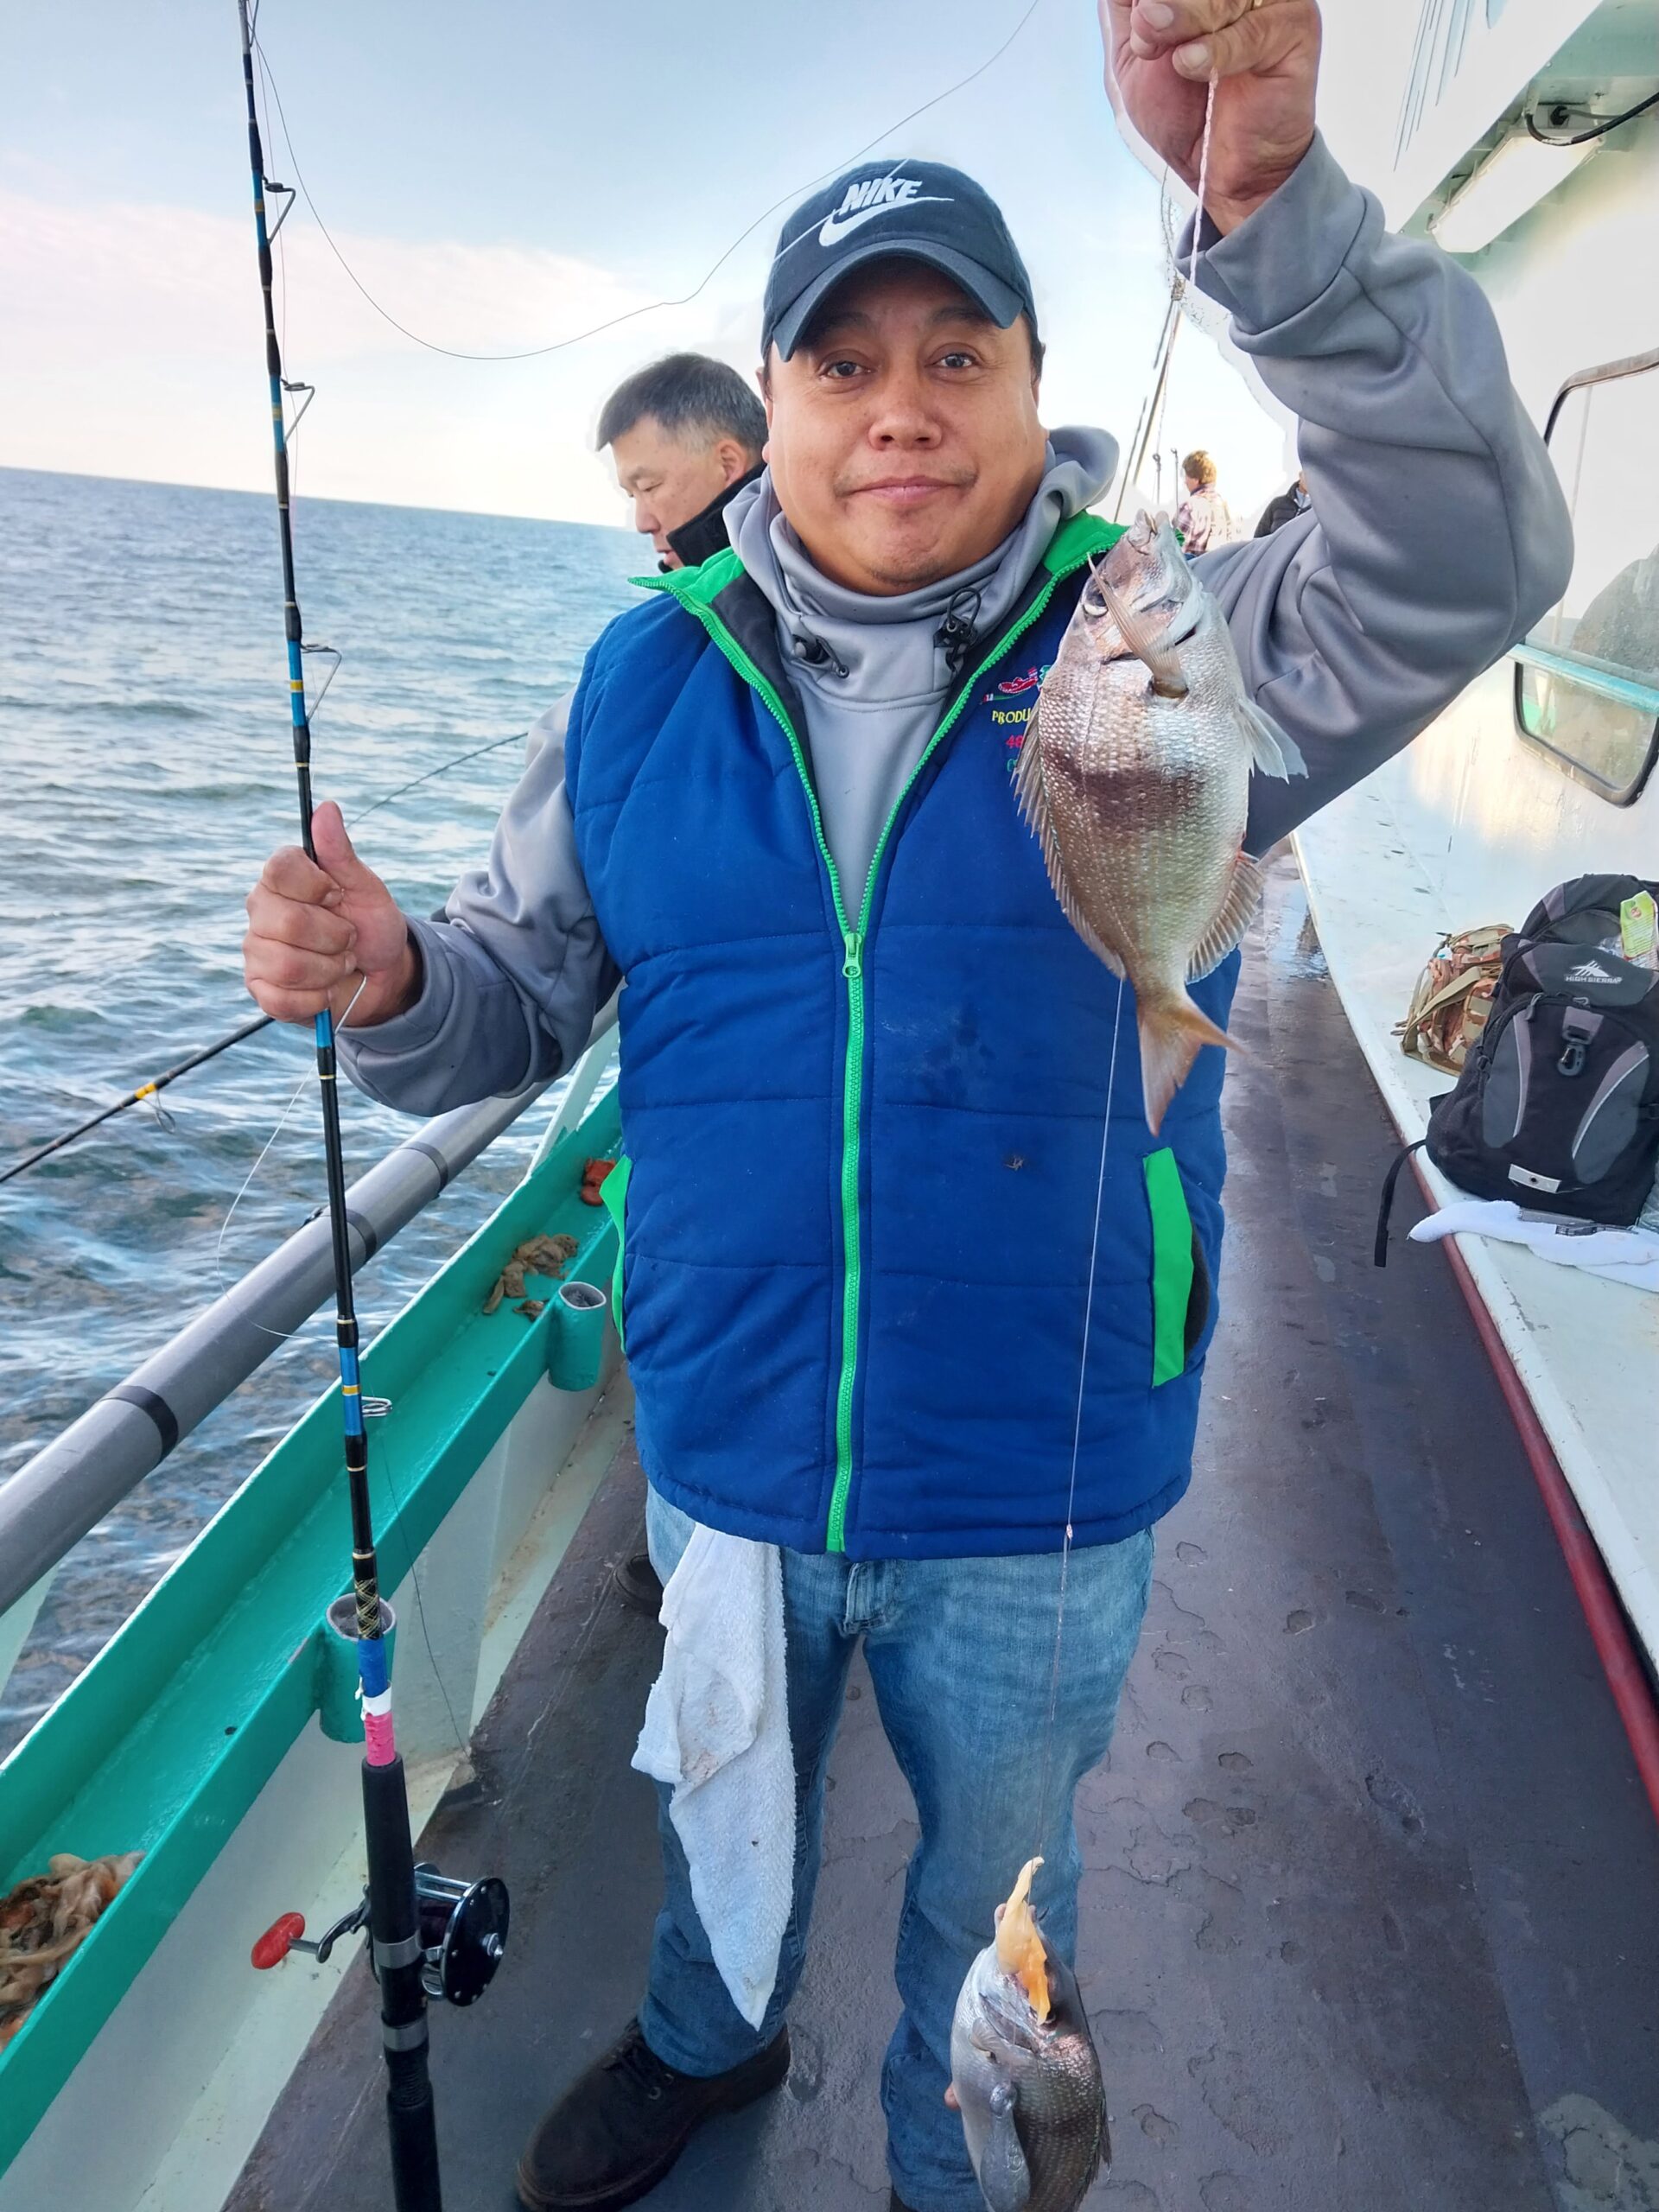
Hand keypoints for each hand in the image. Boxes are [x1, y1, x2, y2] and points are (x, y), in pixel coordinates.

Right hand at [243, 801, 417, 1025]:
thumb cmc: (370, 926)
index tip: (338, 895)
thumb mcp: (365, 888)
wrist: (380, 976)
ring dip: (329, 969)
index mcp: (281, 879)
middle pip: (286, 922)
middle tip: (348, 938)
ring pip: (286, 964)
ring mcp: (257, 952)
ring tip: (339, 963)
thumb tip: (327, 808)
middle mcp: (261, 912)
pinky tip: (326, 989)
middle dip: (334, 936)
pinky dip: (317, 998)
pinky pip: (282, 998)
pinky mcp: (262, 990)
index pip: (279, 868)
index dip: (316, 885)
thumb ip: (341, 852)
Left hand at [1099, 0, 1319, 234]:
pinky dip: (1216, 49)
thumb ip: (1125, 7)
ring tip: (1161, 48)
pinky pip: (1254, 28)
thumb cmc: (1183, 109)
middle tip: (1146, 31)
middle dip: (1162, 2)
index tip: (1137, 22)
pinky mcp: (1296, 27)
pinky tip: (1191, 65)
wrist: (1217, 168)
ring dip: (1183, 16)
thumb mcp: (1132, 54)